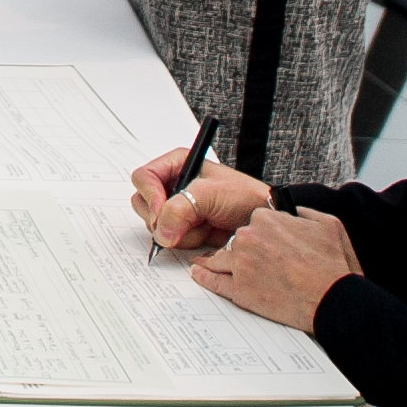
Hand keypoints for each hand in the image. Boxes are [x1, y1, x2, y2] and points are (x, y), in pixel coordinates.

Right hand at [131, 148, 271, 250]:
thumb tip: (161, 232)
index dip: (150, 196)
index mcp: (177, 165)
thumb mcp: (210, 195)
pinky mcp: (184, 227)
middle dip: (165, 218)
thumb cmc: (244, 196)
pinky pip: (170, 239)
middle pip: (144, 203)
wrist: (262, 219)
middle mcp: (173, 185)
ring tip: (205, 225)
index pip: (144, 178)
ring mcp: (177, 208)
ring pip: (156, 225)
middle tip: (187, 222)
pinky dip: (188, 241)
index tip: (161, 213)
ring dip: (181, 231)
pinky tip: (206, 234)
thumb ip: (180, 209)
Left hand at [192, 204, 357, 330]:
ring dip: (216, 260)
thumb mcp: (327, 223)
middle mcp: (248, 238)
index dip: (261, 232)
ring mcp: (242, 264)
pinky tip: (200, 274)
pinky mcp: (240, 290)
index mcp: (266, 219)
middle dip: (243, 248)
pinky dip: (205, 277)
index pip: (252, 220)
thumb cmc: (333, 265)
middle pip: (235, 239)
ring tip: (208, 263)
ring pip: (221, 258)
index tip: (264, 240)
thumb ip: (303, 212)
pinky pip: (215, 281)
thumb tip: (293, 211)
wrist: (334, 299)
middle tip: (253, 258)